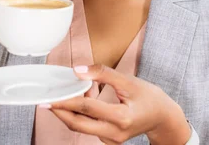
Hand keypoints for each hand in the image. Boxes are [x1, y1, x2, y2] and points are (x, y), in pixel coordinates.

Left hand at [44, 64, 190, 144]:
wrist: (163, 117)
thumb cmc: (149, 97)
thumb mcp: (129, 81)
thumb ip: (103, 74)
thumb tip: (79, 70)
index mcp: (121, 118)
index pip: (88, 109)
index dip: (68, 101)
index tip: (51, 97)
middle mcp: (115, 133)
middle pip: (79, 125)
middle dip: (60, 113)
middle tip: (45, 102)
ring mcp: (111, 140)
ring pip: (83, 127)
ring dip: (70, 112)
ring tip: (63, 96)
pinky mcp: (109, 140)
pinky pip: (89, 127)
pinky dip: (81, 115)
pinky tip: (81, 101)